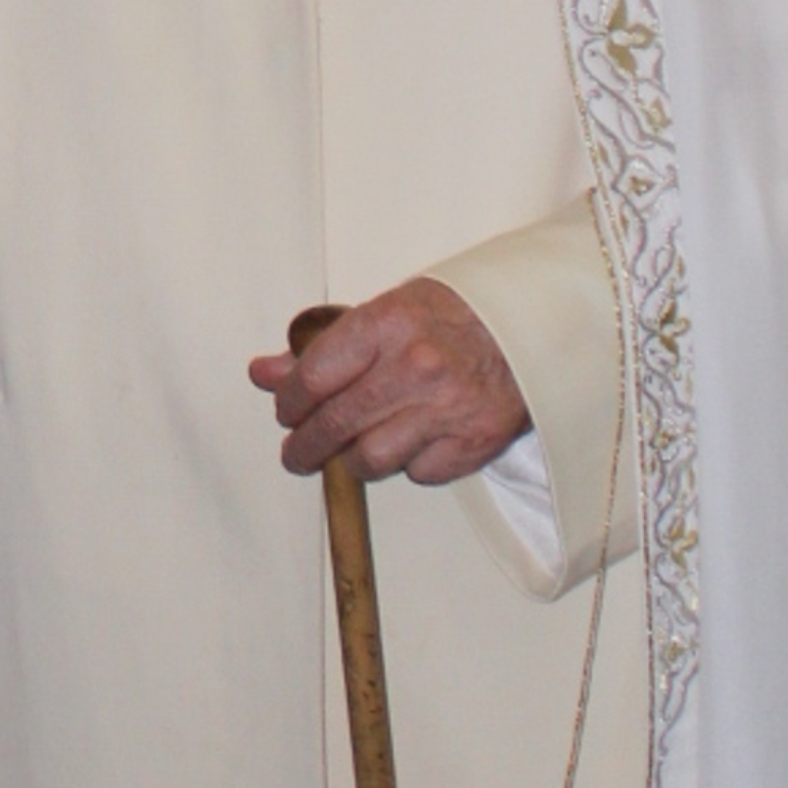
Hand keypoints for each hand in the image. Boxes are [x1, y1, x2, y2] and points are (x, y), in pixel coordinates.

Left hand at [248, 277, 529, 484]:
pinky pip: (420, 473)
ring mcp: (447, 409)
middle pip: (337, 423)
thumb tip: (262, 373)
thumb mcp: (379, 315)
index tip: (284, 411)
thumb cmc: (444, 316)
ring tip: (346, 452)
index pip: (314, 377)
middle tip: (295, 454)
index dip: (289, 401)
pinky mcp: (474, 443)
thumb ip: (320, 349)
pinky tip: (405, 445)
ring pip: (373, 458)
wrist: (525, 328)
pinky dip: (406, 465)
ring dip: (351, 461)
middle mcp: (414, 368)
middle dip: (305, 446)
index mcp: (385, 325)